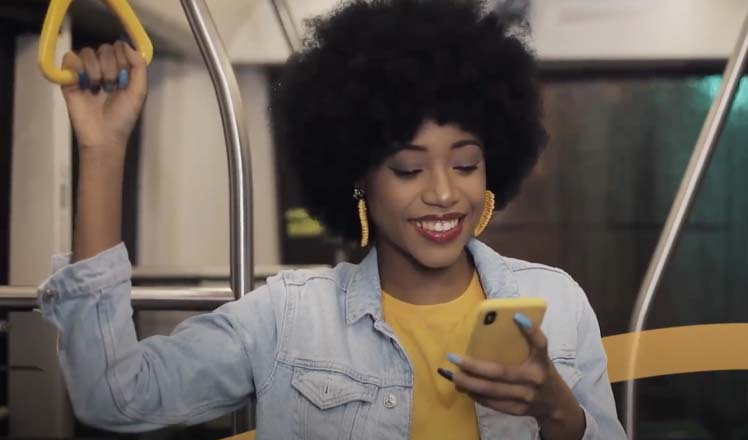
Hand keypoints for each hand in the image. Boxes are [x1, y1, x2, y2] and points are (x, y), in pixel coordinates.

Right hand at [61, 41, 147, 156]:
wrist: (103, 135)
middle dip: (110, 68)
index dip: (122, 59)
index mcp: (120, 70)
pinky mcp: (69, 77)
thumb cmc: (123, 117)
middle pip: (105, 48)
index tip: (124, 78)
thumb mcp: (139, 92)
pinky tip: (82, 85)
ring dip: (95, 71)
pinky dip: (77, 68)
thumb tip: (125, 44)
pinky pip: (69, 57)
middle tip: (110, 88)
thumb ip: (139, 66)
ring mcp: (85, 72)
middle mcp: (103, 68)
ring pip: (88, 52)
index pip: (120, 47)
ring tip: (97, 90)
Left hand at [439, 313, 584, 438]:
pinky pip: (492, 403)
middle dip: (473, 366)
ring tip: (451, 375)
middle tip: (453, 358)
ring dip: (468, 383)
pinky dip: (475, 395)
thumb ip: (528, 342)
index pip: (539, 344)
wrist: (556, 405)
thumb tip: (507, 321)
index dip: (530, 330)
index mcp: (541, 362)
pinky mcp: (517, 411)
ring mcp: (525, 398)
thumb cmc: (542, 372)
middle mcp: (534, 379)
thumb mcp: (540, 356)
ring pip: (491, 391)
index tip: (516, 316)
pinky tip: (463, 387)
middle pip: (500, 373)